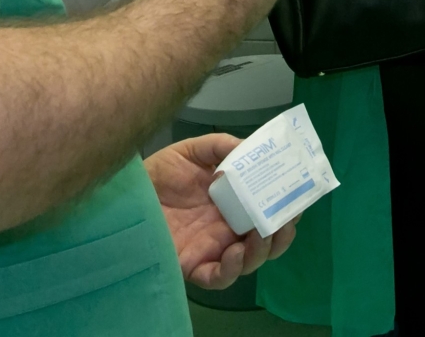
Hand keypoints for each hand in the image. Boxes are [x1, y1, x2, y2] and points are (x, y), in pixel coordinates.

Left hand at [146, 135, 295, 287]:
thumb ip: (220, 147)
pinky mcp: (193, 265)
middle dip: (283, 232)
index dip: (286, 205)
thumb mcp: (192, 151)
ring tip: (264, 233)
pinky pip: (219, 277)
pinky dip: (233, 269)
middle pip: (266, 238)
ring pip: (250, 260)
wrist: (124, 194)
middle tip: (288, 219)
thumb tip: (249, 147)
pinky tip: (236, 252)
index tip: (300, 195)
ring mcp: (212, 248)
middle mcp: (227, 227)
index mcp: (232, 202)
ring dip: (264, 250)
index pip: (267, 208)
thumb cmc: (158, 174)